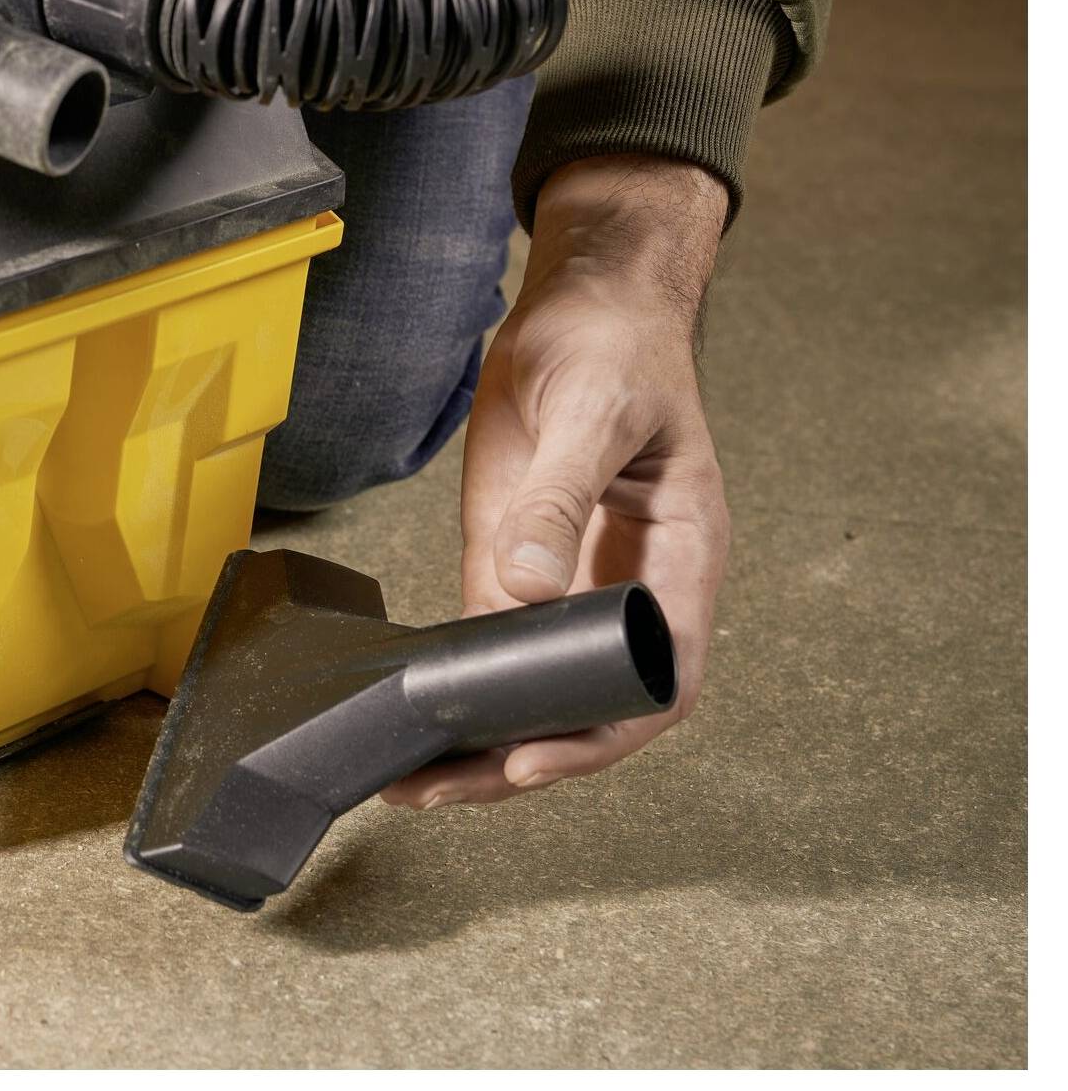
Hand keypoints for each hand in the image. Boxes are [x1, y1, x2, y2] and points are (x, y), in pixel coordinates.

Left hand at [382, 155, 732, 808]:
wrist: (581, 302)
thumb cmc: (615, 347)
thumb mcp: (591, 413)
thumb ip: (558, 501)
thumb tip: (524, 592)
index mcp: (680, 560)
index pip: (658, 678)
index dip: (602, 732)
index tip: (532, 758)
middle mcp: (629, 588)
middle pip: (593, 705)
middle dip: (525, 758)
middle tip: (443, 788)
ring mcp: (571, 581)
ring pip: (539, 685)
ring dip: (482, 736)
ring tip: (412, 779)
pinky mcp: (518, 561)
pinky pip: (494, 640)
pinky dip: (458, 683)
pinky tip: (410, 712)